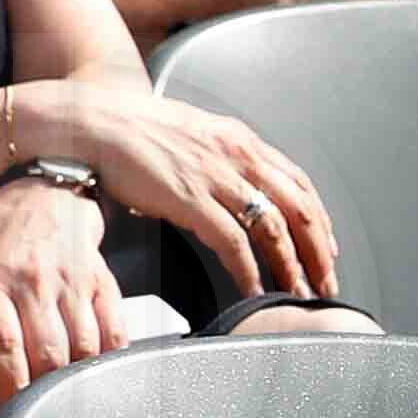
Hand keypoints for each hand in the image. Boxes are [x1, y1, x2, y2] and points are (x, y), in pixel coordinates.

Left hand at [0, 174, 127, 401]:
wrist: (36, 201)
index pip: (5, 346)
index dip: (11, 388)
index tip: (10, 412)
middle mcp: (30, 281)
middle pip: (49, 354)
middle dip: (45, 391)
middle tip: (38, 407)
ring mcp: (70, 280)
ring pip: (84, 348)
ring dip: (76, 379)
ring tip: (65, 391)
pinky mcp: (101, 280)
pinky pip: (114, 332)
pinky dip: (108, 359)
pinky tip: (96, 369)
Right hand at [1, 79, 341, 300]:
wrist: (90, 121)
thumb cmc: (130, 130)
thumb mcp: (190, 134)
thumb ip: (217, 159)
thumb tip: (229, 188)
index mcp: (239, 140)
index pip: (297, 182)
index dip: (319, 219)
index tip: (327, 248)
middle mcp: (237, 156)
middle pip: (299, 209)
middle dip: (318, 252)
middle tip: (326, 283)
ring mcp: (216, 177)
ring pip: (275, 229)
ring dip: (293, 267)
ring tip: (300, 295)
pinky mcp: (191, 200)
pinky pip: (235, 244)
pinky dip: (251, 273)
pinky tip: (255, 293)